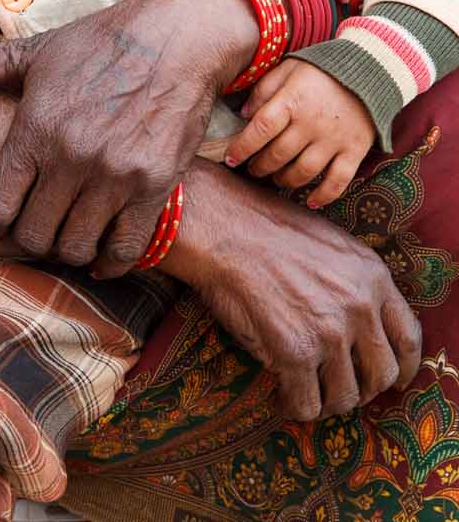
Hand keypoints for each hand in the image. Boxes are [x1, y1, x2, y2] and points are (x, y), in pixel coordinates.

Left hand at [0, 0, 258, 266]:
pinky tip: (102, 247)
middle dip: (29, 236)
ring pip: (76, 249)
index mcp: (35, 127)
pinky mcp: (153, 186)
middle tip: (36, 222)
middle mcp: (72, 156)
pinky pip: (125, 249)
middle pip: (33, 237)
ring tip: (68, 229)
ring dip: (68, 247)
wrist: (177, 38)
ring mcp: (115, 175)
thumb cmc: (99, 43)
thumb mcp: (34, 52)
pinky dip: (110, 259)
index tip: (1, 212)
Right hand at [157, 159, 421, 419]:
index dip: (403, 367)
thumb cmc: (267, 228)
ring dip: (326, 400)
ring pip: (345, 397)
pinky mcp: (295, 352)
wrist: (224, 226)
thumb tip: (362, 326)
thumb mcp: (332, 244)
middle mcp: (360, 306)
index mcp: (373, 276)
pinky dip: (294, 406)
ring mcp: (329, 332)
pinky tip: (282, 394)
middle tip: (339, 386)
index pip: (408, 337)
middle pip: (381, 374)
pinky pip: (306, 404)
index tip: (393, 379)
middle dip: (362, 387)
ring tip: (305, 390)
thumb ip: (355, 283)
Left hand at [224, 58, 376, 207]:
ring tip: (276, 178)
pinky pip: (338, 181)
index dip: (242, 147)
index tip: (231, 158)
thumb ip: (264, 89)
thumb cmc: (322, 69)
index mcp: (292, 100)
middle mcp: (312, 122)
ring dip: (284, 180)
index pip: (261, 128)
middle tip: (253, 169)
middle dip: (260, 166)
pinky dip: (324, 195)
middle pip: (279, 154)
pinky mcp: (355, 150)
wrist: (370, 68)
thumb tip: (243, 114)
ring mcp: (334, 139)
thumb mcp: (289, 68)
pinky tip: (312, 201)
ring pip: (303, 171)